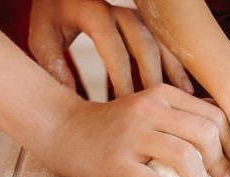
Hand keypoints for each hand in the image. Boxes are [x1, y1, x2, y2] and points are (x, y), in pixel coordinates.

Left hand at [28, 0, 192, 96]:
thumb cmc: (53, 16)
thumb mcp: (43, 37)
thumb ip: (53, 65)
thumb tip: (72, 98)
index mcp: (95, 13)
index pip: (114, 50)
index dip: (122, 80)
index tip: (126, 107)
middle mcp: (121, 12)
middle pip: (144, 47)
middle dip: (151, 80)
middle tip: (157, 111)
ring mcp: (138, 16)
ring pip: (162, 45)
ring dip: (173, 74)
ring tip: (184, 101)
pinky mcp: (148, 24)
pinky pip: (168, 46)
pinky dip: (178, 68)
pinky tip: (186, 91)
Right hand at [43, 84, 229, 176]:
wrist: (62, 128)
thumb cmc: (115, 126)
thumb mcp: (150, 109)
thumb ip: (182, 117)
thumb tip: (226, 139)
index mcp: (164, 95)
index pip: (215, 115)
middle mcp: (150, 109)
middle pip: (206, 134)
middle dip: (220, 164)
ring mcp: (132, 135)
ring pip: (185, 156)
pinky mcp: (116, 162)